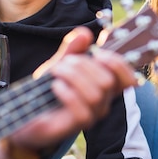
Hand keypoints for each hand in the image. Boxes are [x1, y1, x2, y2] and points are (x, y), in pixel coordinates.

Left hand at [8, 27, 137, 149]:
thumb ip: (73, 49)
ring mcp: (93, 115)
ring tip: (57, 72)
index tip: (97, 53)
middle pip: (107, 81)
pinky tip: (55, 86)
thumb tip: (84, 33)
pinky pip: (81, 109)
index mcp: (105, 86)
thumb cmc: (49, 89)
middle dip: (84, 65)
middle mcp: (104, 102)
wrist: (29, 113)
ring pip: (96, 94)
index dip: (118, 64)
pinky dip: (66, 92)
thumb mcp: (61, 63)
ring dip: (73, 76)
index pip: (128, 78)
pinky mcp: (78, 125)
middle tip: (64, 62)